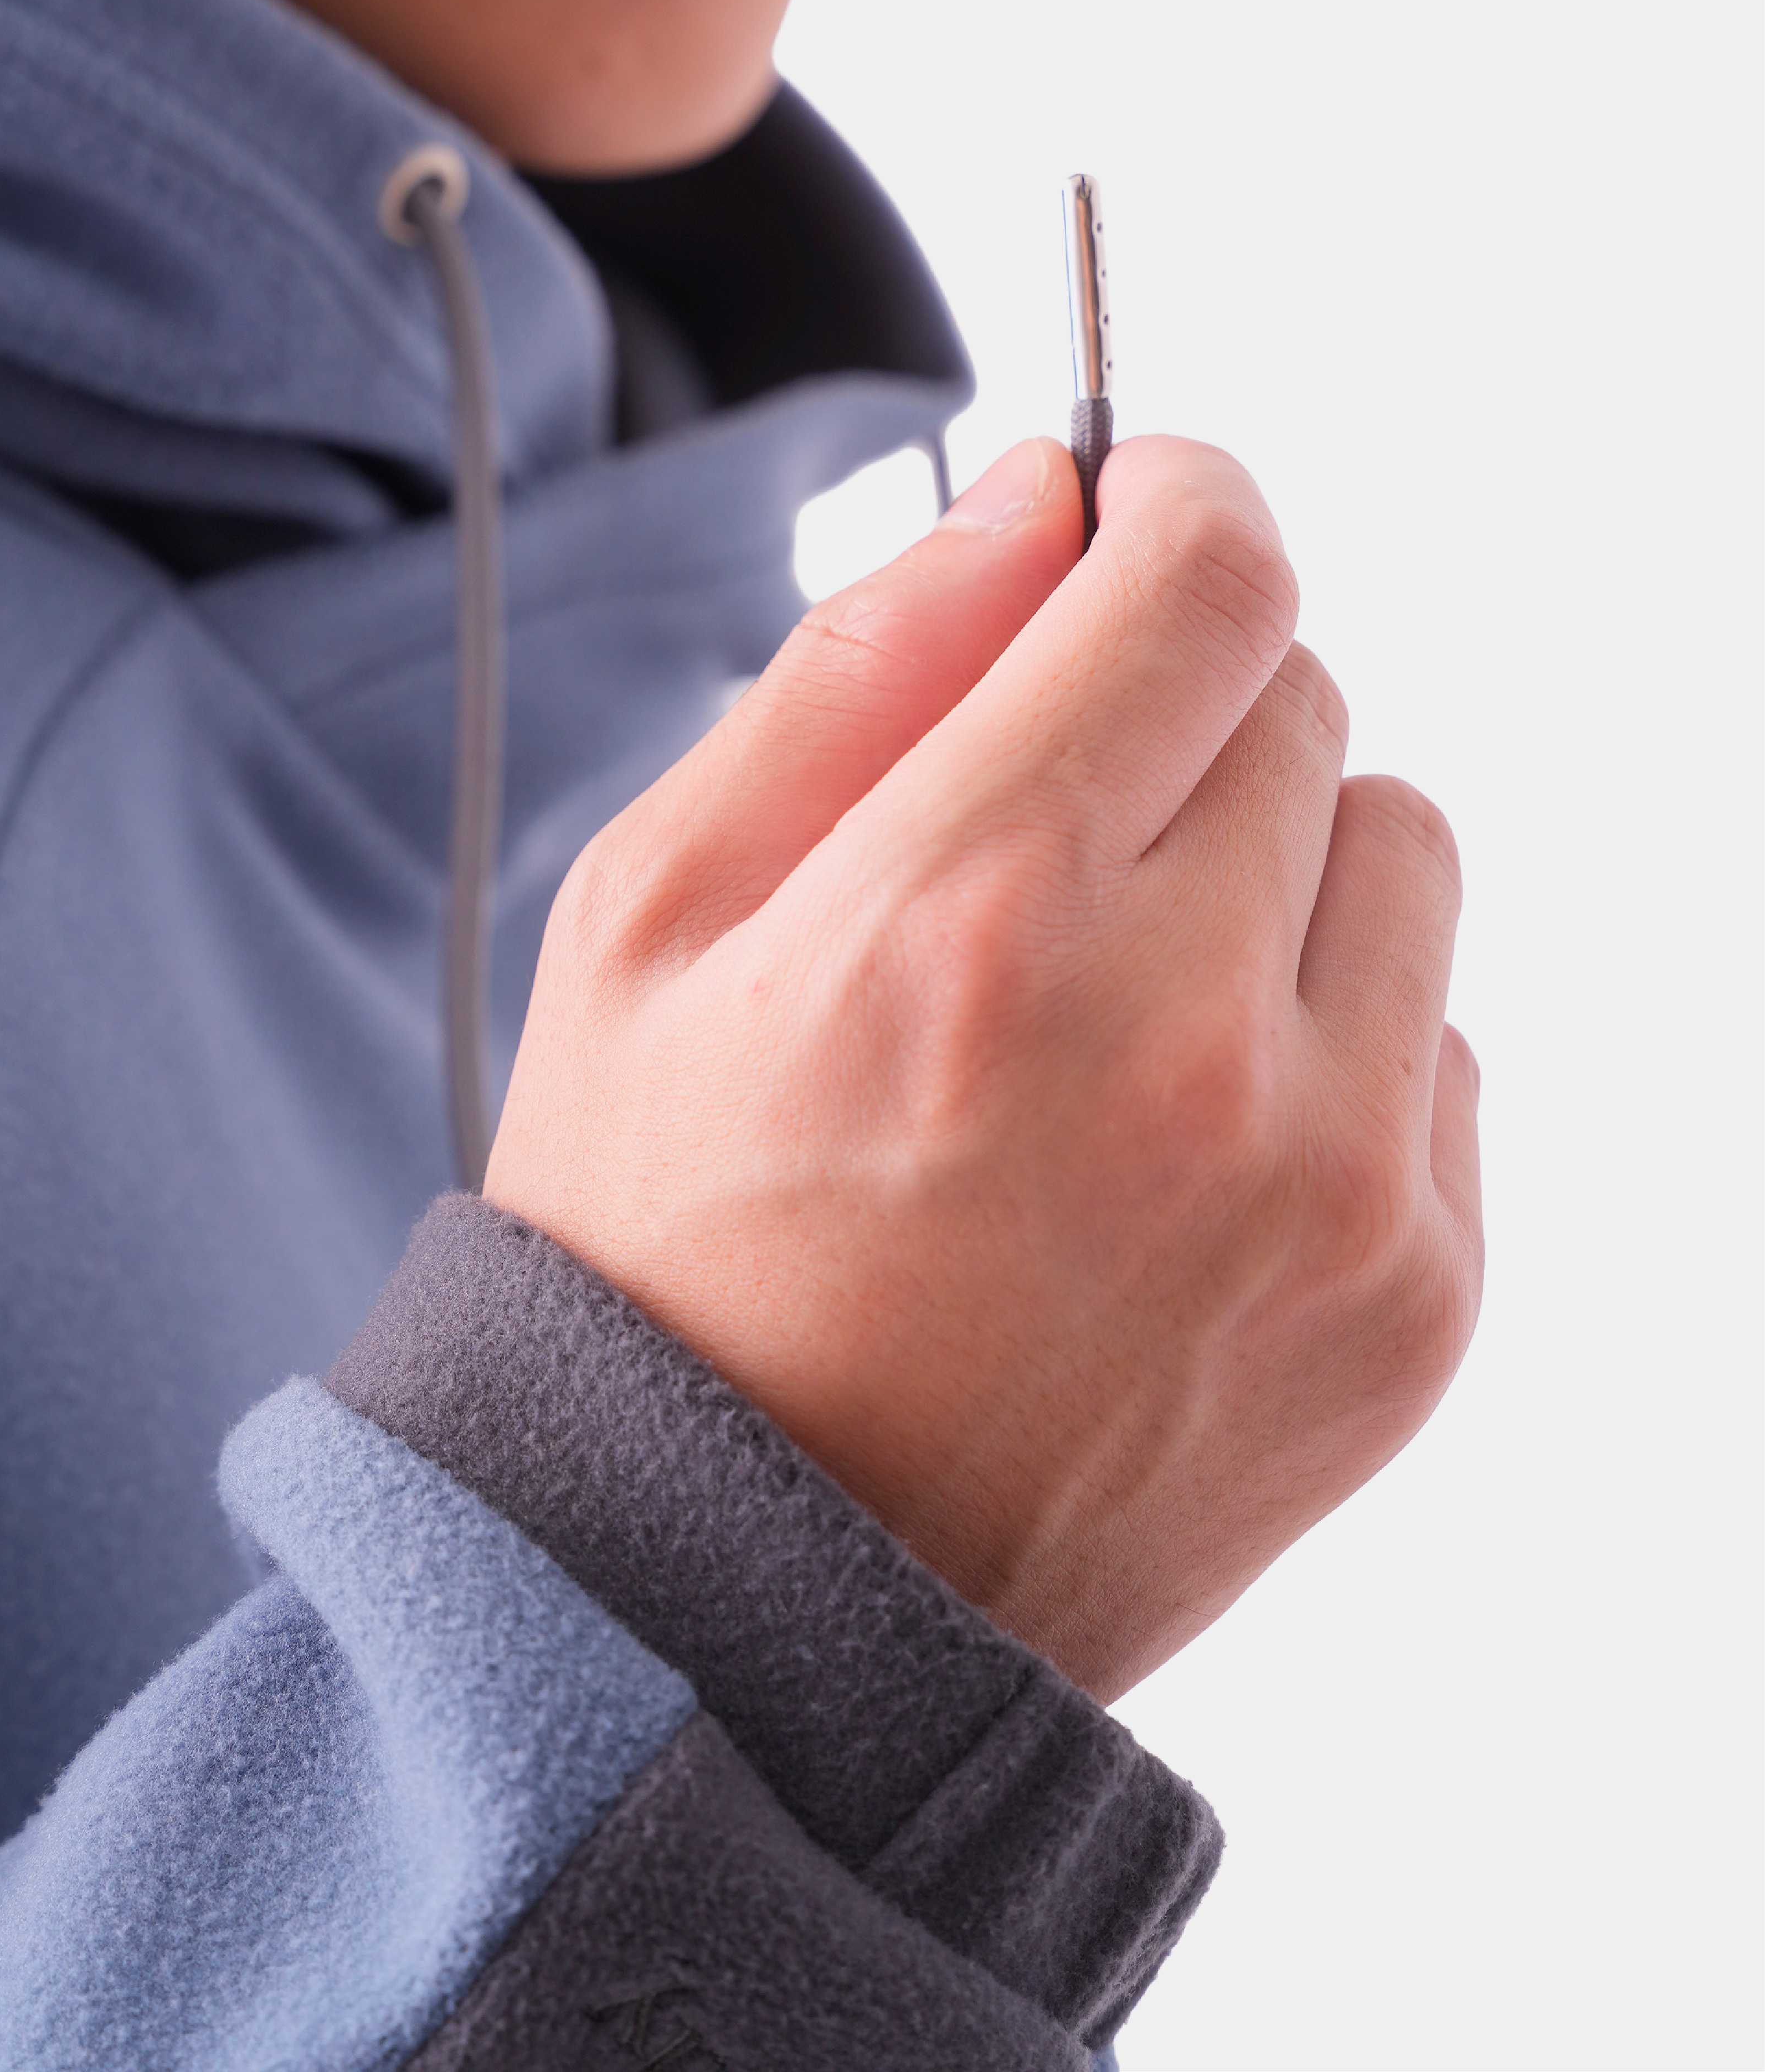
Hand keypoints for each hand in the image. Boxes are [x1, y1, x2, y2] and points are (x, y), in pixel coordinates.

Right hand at [487, 435, 1483, 1701]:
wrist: (743, 1596)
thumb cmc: (667, 1249)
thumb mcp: (653, 924)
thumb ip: (858, 669)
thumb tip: (1038, 499)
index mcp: (972, 919)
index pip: (1207, 578)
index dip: (1173, 501)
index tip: (1131, 517)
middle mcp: (1187, 1044)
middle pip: (1307, 698)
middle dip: (1184, 710)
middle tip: (1052, 838)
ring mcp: (1331, 1188)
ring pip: (1403, 855)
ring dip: (1277, 873)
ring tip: (1119, 1008)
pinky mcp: (1415, 1303)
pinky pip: (1442, 1048)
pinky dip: (1329, 1047)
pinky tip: (1175, 1150)